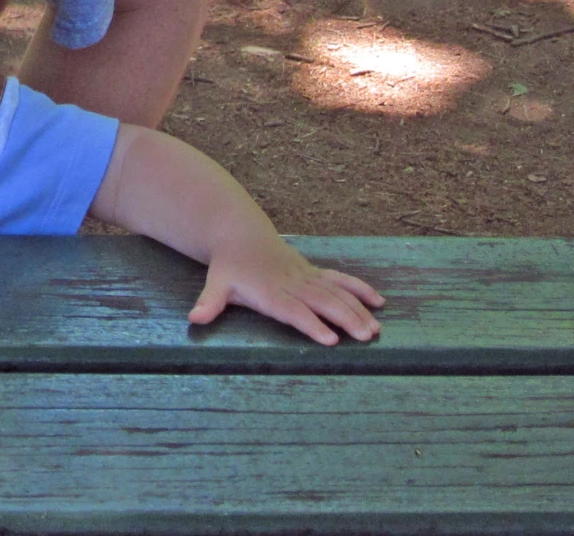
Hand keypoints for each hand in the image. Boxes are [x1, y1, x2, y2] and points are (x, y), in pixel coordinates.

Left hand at [188, 234, 383, 345]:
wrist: (239, 234)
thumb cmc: (229, 267)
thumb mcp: (215, 283)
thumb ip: (209, 302)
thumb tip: (194, 318)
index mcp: (270, 291)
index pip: (293, 310)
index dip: (312, 324)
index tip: (331, 339)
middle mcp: (292, 283)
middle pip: (322, 302)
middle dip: (345, 318)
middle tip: (366, 337)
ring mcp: (306, 276)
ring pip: (336, 292)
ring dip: (357, 309)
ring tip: (375, 328)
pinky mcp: (314, 272)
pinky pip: (340, 279)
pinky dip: (359, 289)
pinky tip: (379, 301)